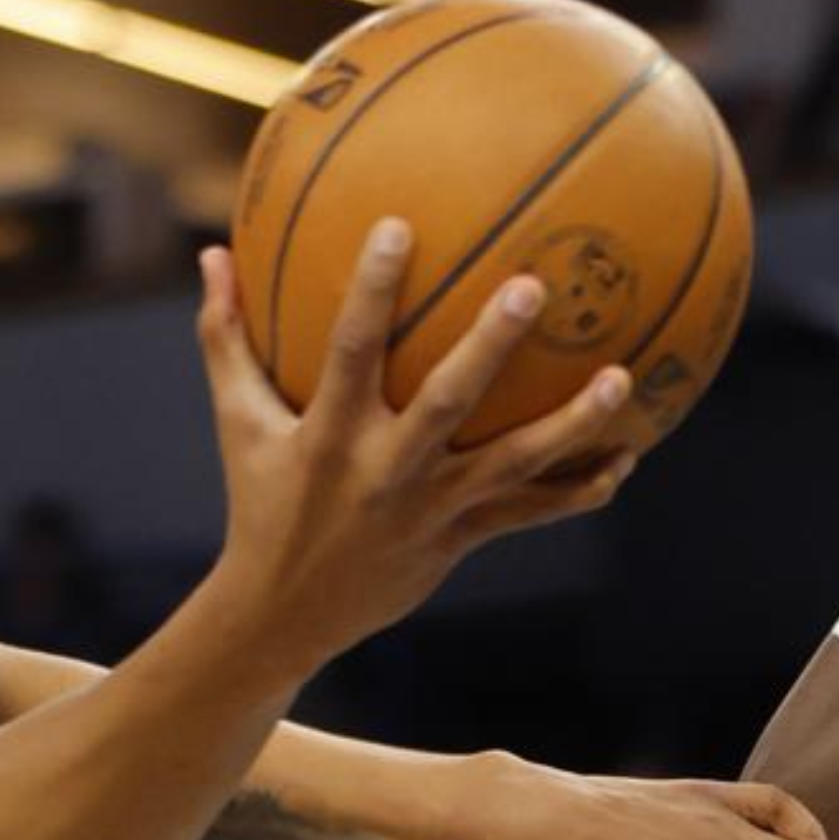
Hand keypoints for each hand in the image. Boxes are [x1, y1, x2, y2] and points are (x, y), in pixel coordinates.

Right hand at [196, 219, 636, 662]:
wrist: (283, 612)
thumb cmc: (258, 498)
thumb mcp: (236, 420)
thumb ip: (226, 336)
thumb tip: (211, 252)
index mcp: (327, 434)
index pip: (350, 351)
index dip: (371, 291)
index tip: (397, 227)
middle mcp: (383, 469)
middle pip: (446, 402)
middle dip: (490, 347)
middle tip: (534, 287)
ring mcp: (429, 508)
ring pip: (511, 463)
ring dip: (572, 425)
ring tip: (622, 379)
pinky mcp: (458, 538)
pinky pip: (529, 513)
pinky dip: (580, 489)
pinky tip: (628, 457)